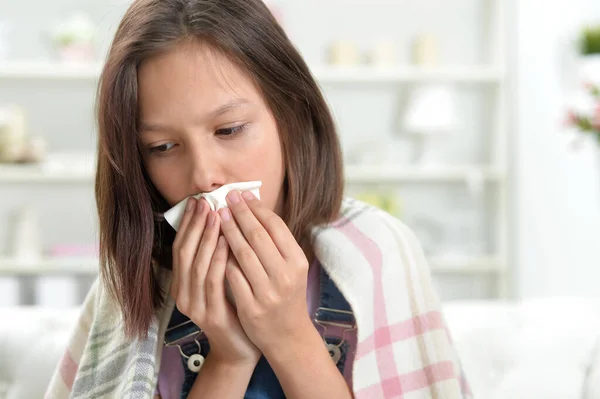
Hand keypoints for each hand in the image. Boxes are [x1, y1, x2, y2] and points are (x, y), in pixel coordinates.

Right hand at [171, 197, 260, 366]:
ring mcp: (195, 306)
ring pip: (197, 265)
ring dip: (206, 237)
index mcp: (183, 284)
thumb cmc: (235, 309)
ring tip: (216, 215)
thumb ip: (218, 256)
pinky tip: (226, 242)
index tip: (198, 200)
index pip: (181, 247)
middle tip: (206, 202)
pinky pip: (213, 281)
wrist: (241, 349)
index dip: (188, 223)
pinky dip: (218, 259)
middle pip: (185, 253)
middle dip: (195, 225)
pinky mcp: (211, 315)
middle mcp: (184, 294)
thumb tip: (222, 219)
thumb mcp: (223, 280)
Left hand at [218, 190, 312, 354]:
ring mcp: (268, 292)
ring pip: (243, 254)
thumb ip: (276, 243)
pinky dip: (222, 258)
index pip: (276, 227)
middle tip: (225, 198)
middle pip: (258, 236)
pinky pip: (232, 276)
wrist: (288, 335)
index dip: (257, 208)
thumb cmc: (287, 295)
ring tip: (217, 215)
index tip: (242, 194)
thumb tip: (254, 208)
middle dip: (239, 214)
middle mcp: (285, 275)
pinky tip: (214, 243)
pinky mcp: (251, 307)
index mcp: (297, 262)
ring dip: (228, 231)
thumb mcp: (291, 268)